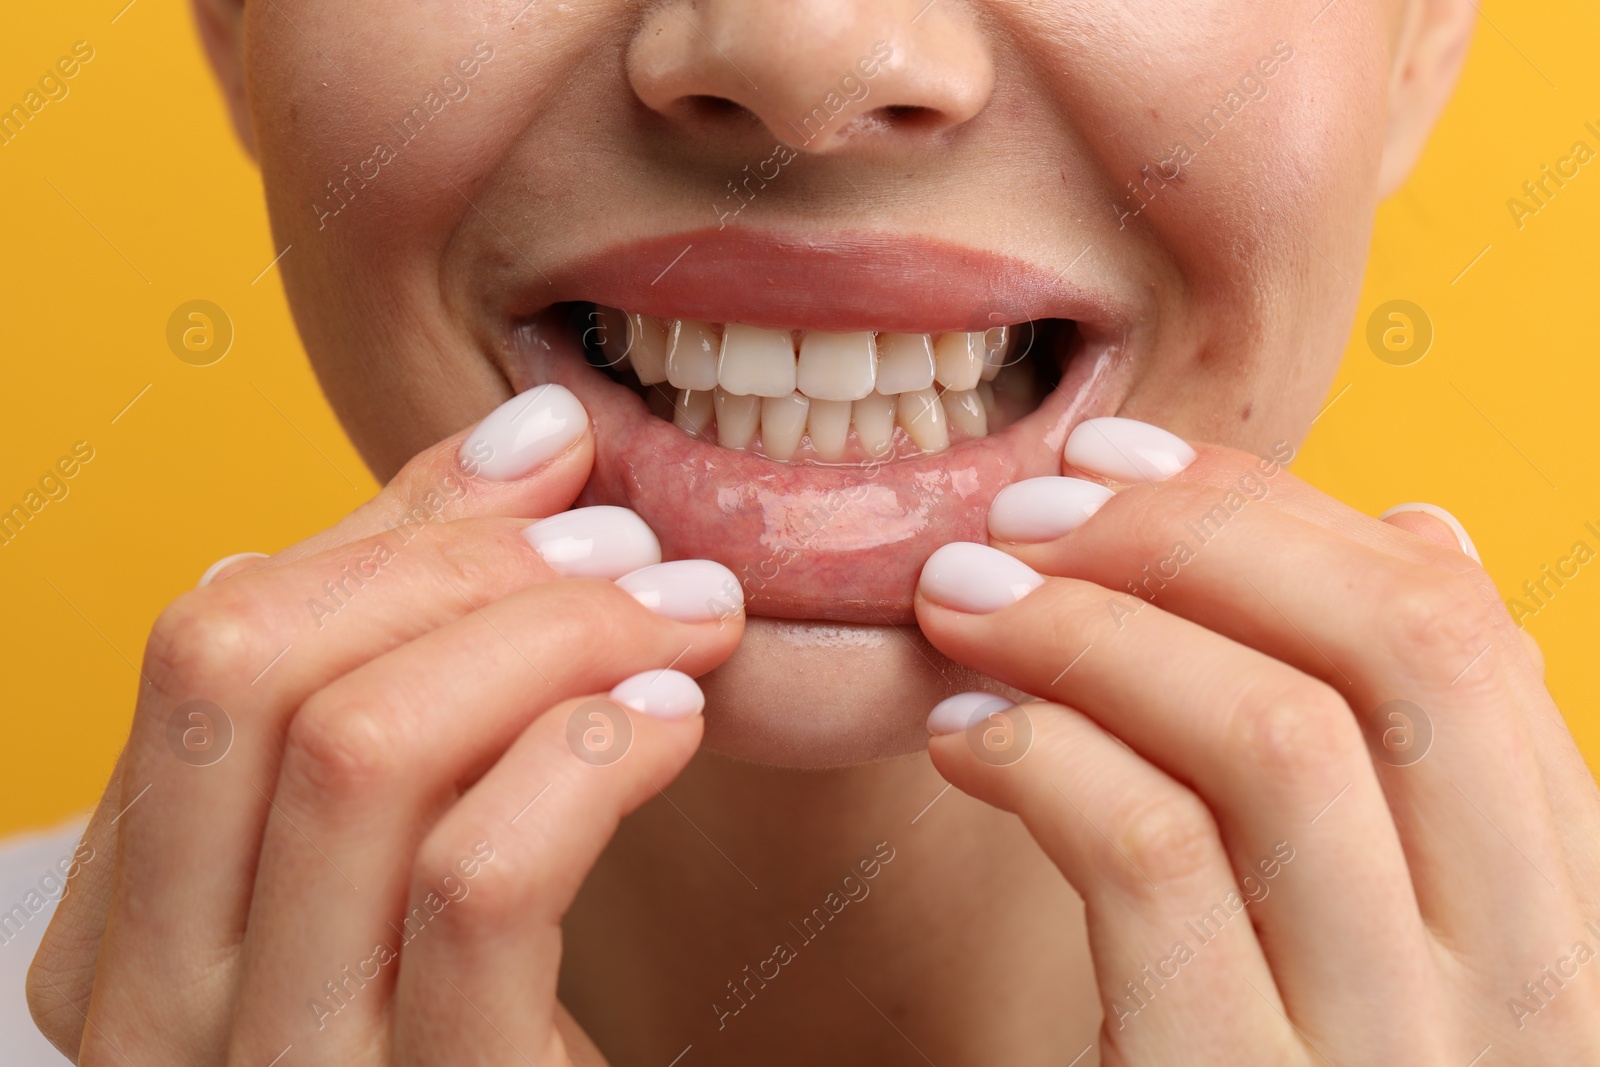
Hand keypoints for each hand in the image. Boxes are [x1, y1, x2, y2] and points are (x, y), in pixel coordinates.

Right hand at [28, 384, 745, 1064]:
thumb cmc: (488, 1030)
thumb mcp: (410, 849)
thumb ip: (426, 664)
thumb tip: (518, 449)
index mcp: (132, 923)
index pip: (209, 646)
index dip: (389, 524)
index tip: (549, 459)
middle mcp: (158, 1002)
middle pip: (250, 668)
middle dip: (461, 562)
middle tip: (628, 543)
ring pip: (363, 749)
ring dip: (550, 635)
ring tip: (684, 615)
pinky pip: (478, 878)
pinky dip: (586, 754)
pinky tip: (673, 718)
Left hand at [914, 417, 1599, 1063]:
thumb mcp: (1384, 924)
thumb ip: (1417, 756)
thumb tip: (1426, 524)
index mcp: (1566, 909)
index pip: (1461, 636)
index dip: (1282, 517)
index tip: (1121, 459)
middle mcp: (1533, 985)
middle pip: (1397, 656)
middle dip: (1191, 539)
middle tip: (1025, 508)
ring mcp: (1406, 1057)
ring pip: (1273, 742)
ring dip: (1090, 630)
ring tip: (961, 597)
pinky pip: (1157, 862)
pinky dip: (1047, 757)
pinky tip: (963, 737)